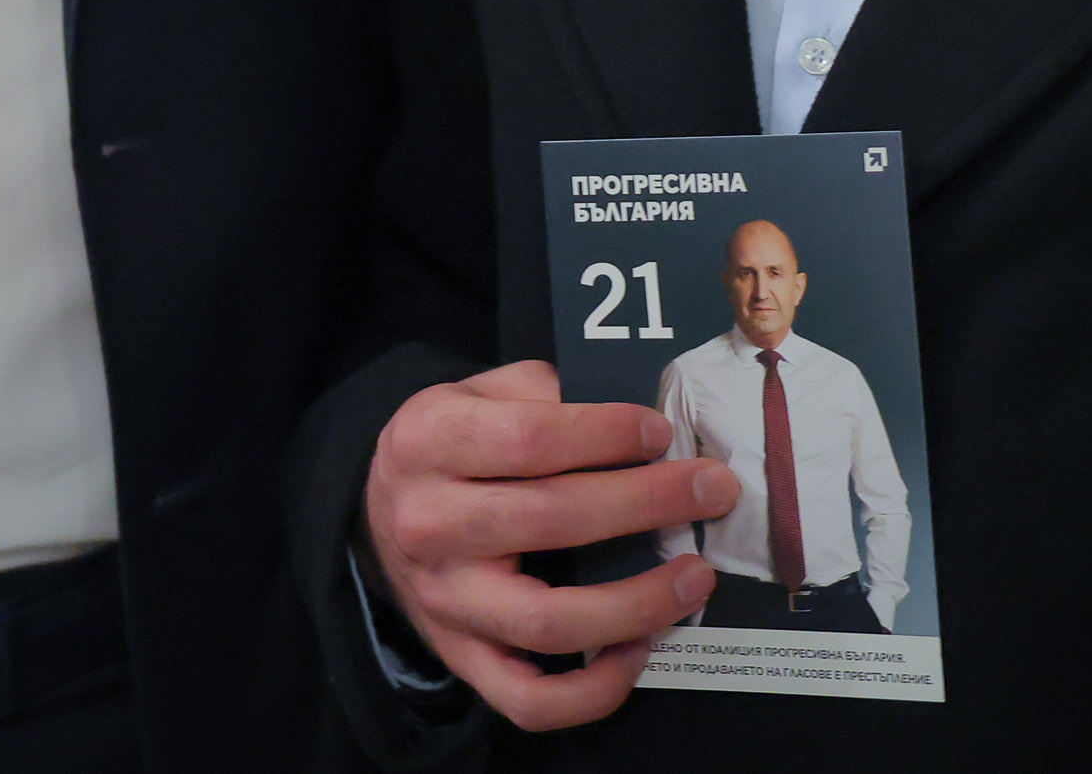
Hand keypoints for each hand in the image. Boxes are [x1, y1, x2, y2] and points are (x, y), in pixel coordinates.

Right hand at [360, 359, 726, 729]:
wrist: (378, 515)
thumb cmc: (453, 447)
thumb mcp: (478, 393)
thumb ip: (547, 391)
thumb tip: (643, 421)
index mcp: (428, 442)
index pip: (529, 439)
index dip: (606, 434)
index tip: (661, 432)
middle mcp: (428, 524)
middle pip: (551, 519)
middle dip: (649, 502)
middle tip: (713, 489)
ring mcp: (444, 601)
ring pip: (548, 621)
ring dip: (638, 602)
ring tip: (696, 576)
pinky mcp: (461, 658)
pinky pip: (528, 701)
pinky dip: (592, 690)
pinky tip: (641, 650)